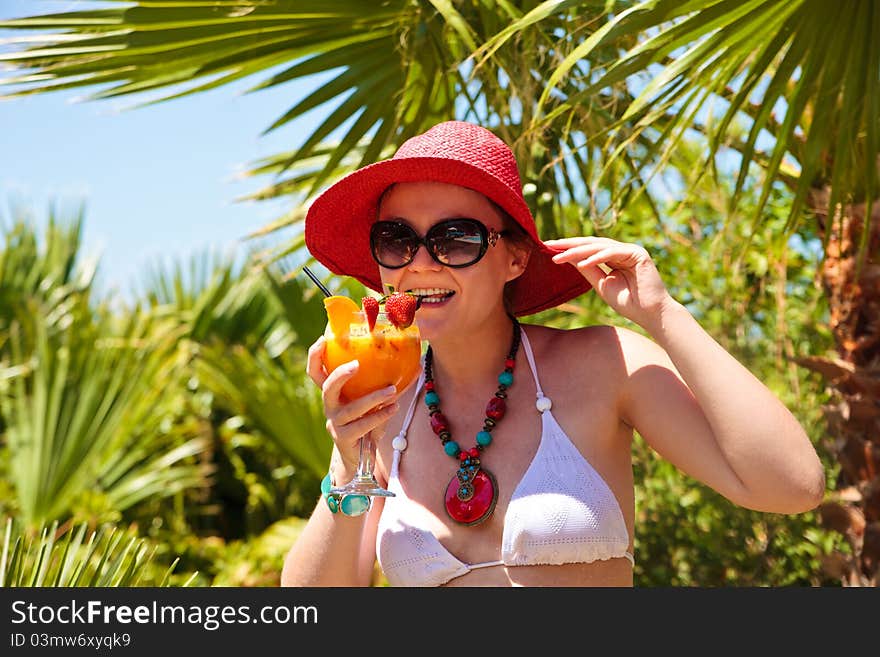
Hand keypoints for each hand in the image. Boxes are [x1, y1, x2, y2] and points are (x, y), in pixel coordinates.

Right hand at [306, 336, 399, 478]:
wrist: (360, 457)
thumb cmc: (368, 422)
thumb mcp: (375, 402)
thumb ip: (389, 385)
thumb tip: (417, 364)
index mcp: (334, 393)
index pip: (316, 371)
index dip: (315, 355)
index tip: (323, 338)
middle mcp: (330, 406)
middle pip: (327, 387)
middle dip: (340, 374)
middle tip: (357, 364)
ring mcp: (335, 423)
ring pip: (351, 408)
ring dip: (373, 398)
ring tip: (391, 390)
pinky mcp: (344, 438)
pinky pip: (362, 425)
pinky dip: (380, 416)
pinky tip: (394, 408)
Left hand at [546, 236, 675, 328]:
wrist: (651, 314)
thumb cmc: (628, 303)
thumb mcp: (601, 284)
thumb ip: (588, 270)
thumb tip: (569, 257)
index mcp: (614, 257)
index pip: (588, 248)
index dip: (568, 248)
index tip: (548, 249)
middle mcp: (622, 250)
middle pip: (591, 243)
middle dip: (568, 244)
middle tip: (548, 245)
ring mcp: (631, 250)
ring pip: (599, 246)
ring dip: (577, 251)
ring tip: (558, 256)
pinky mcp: (638, 254)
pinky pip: (612, 253)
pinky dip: (596, 257)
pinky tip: (581, 263)